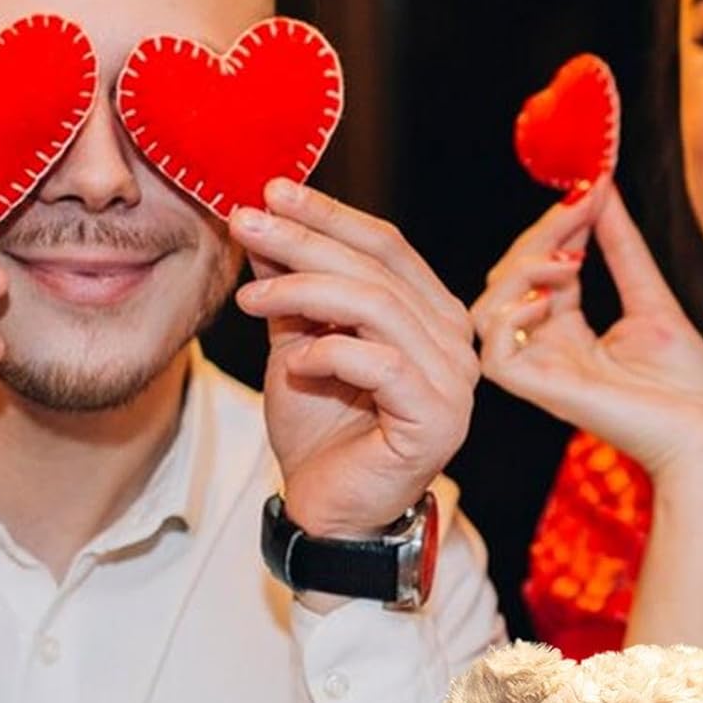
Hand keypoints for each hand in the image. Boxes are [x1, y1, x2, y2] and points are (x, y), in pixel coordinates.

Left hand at [231, 179, 477, 538]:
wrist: (326, 510)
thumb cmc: (321, 433)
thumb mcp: (299, 342)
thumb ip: (294, 288)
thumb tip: (264, 220)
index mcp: (434, 317)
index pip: (388, 246)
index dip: (329, 214)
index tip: (270, 192)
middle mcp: (457, 344)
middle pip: (380, 268)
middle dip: (305, 240)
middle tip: (245, 224)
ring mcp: (455, 384)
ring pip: (379, 307)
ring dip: (304, 292)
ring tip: (250, 299)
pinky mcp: (437, 420)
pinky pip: (380, 363)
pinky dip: (329, 352)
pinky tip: (296, 360)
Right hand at [472, 179, 702, 481]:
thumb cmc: (686, 385)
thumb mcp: (650, 299)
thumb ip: (622, 249)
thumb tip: (604, 191)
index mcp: (568, 333)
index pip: (537, 269)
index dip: (555, 226)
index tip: (588, 188)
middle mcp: (547, 351)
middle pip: (505, 282)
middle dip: (539, 236)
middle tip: (581, 208)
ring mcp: (542, 372)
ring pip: (486, 312)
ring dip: (519, 272)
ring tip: (569, 261)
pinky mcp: (543, 392)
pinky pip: (495, 352)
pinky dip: (511, 316)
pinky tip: (551, 300)